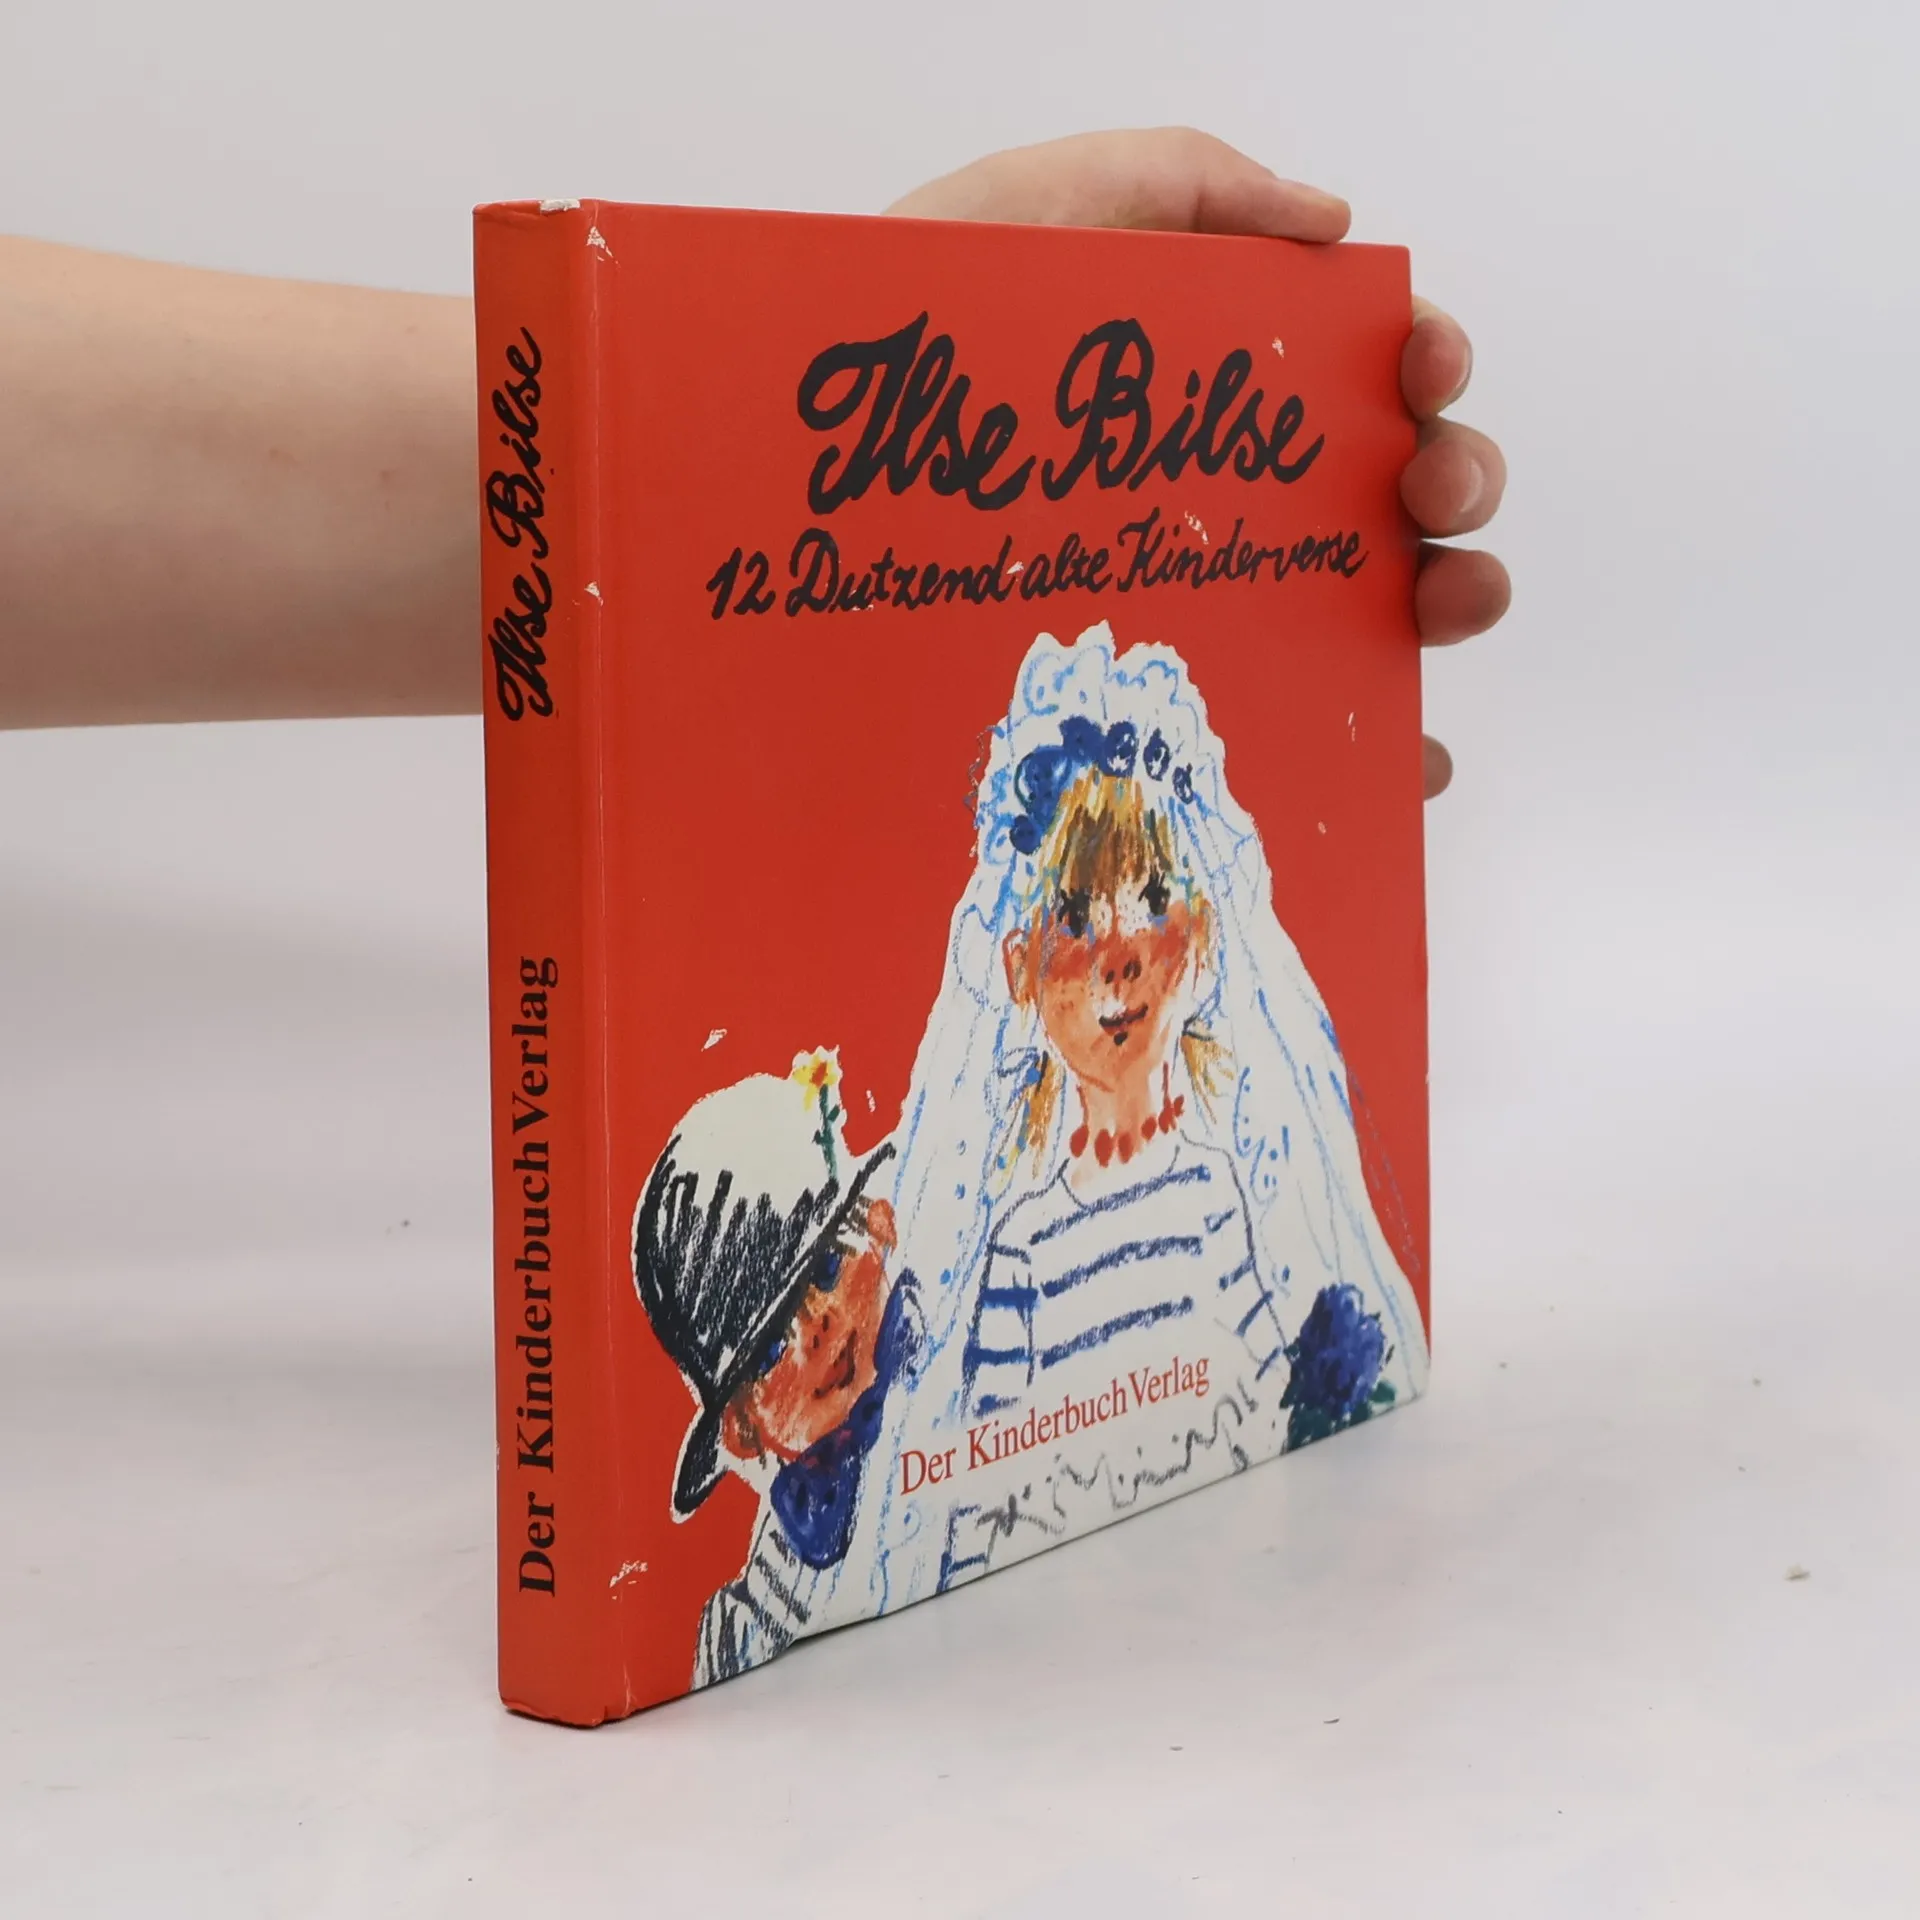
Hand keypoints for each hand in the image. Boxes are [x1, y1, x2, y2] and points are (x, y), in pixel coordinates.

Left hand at [888, 129, 1510, 799]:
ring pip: (1377, 617)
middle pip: (1390, 491)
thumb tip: (1333, 221)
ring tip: (1437, 607)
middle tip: (1426, 493)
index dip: (1421, 358)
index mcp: (1202, 394)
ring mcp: (1204, 616)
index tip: (1421, 367)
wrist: (777, 508)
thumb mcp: (1020, 218)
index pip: (1352, 370)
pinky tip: (1409, 761)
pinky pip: (1303, 750)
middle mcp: (1220, 504)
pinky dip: (1385, 759)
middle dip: (1455, 478)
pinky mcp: (1169, 729)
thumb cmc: (894, 367)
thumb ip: (1170, 182)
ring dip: (1452, 603)